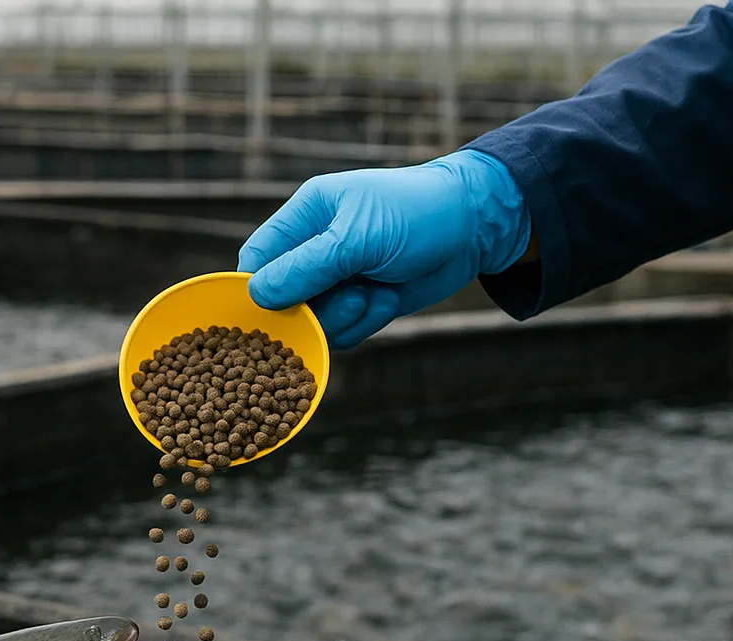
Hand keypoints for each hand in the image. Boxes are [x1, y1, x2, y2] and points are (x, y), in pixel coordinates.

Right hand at [237, 150, 531, 348]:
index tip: (271, 311)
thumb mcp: (357, 237)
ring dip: (343, 318)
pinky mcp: (358, 305)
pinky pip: (340, 333)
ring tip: (373, 295)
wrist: (475, 229)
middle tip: (352, 297)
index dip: (257, 289)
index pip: (258, 258)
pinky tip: (387, 300)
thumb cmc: (415, 216)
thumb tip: (257, 297)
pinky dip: (363, 324)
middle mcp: (313, 249)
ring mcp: (336, 280)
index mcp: (305, 217)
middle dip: (312, 310)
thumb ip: (306, 267)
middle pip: (282, 299)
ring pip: (312, 322)